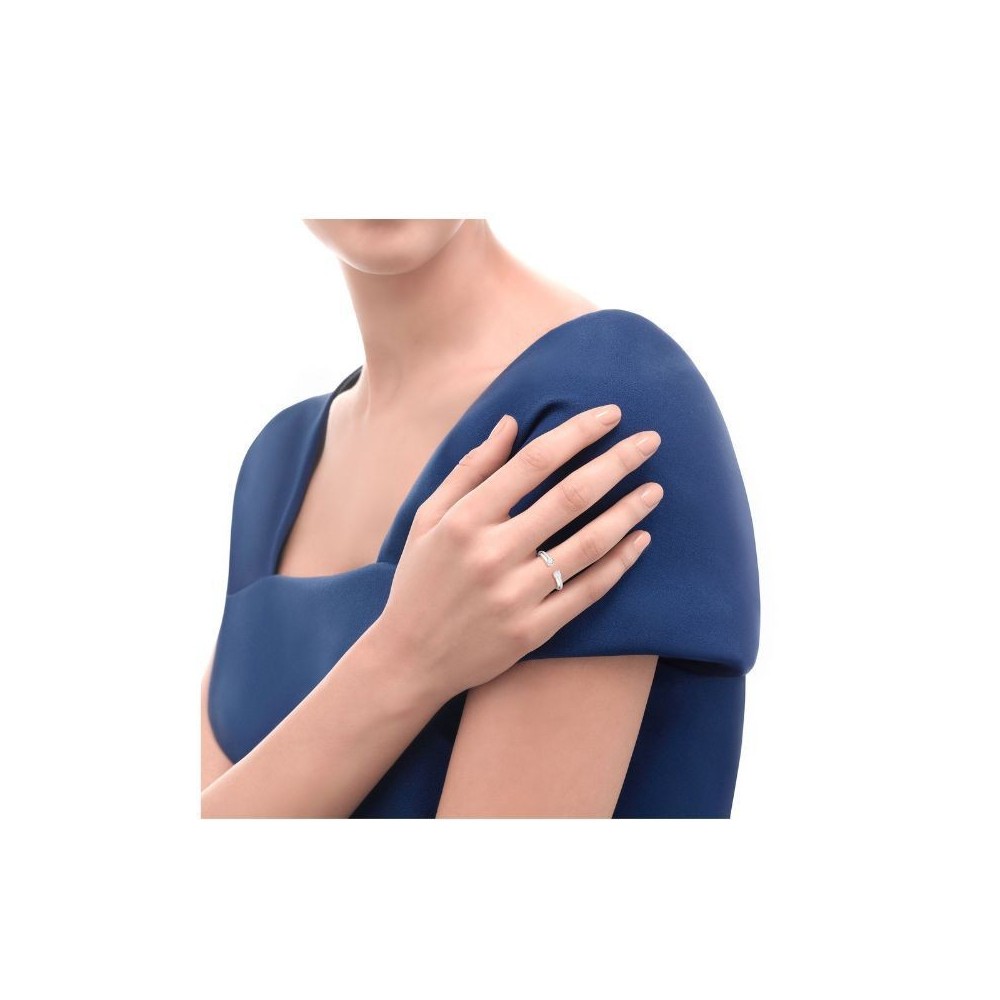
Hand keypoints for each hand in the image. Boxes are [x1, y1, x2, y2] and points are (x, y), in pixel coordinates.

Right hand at [375, 403, 662, 704]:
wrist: (410, 660)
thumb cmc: (419, 581)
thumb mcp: (427, 519)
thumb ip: (470, 470)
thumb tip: (509, 423)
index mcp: (464, 520)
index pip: (534, 462)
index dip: (577, 433)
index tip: (611, 414)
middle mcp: (492, 554)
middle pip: (570, 497)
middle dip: (617, 462)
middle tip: (651, 440)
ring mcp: (515, 596)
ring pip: (588, 544)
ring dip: (628, 512)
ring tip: (655, 489)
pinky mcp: (533, 631)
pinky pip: (587, 591)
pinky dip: (619, 564)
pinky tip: (640, 540)